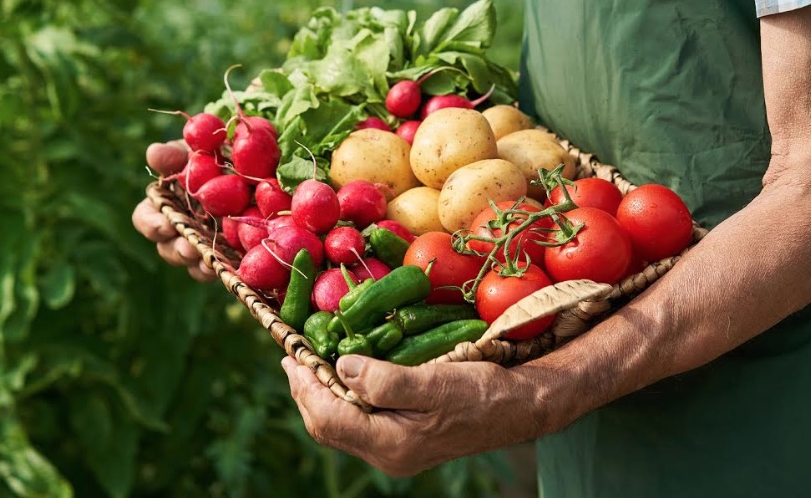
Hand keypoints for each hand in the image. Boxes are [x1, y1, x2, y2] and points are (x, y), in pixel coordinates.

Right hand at [131, 142, 215, 281]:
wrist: (257, 163)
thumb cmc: (218, 154)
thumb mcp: (198, 150)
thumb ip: (177, 153)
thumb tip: (153, 153)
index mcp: (167, 202)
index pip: (146, 218)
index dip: (152, 224)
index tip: (166, 224)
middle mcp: (181, 227)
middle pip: (167, 247)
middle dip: (177, 249)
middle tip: (189, 248)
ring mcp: (204, 243)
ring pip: (191, 262)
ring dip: (197, 262)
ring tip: (208, 261)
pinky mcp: (228, 253)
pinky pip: (219, 269)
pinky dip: (221, 269)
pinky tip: (229, 268)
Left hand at [282, 354, 551, 476]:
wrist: (519, 408)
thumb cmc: (481, 393)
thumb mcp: (434, 382)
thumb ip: (385, 380)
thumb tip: (341, 367)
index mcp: (391, 445)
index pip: (329, 418)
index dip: (304, 386)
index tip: (291, 356)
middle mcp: (388, 454)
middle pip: (327, 426)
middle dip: (305, 391)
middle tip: (294, 357)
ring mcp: (395, 450)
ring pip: (340, 426)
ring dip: (321, 394)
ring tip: (310, 364)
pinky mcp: (403, 439)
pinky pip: (358, 421)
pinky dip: (342, 397)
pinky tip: (343, 376)